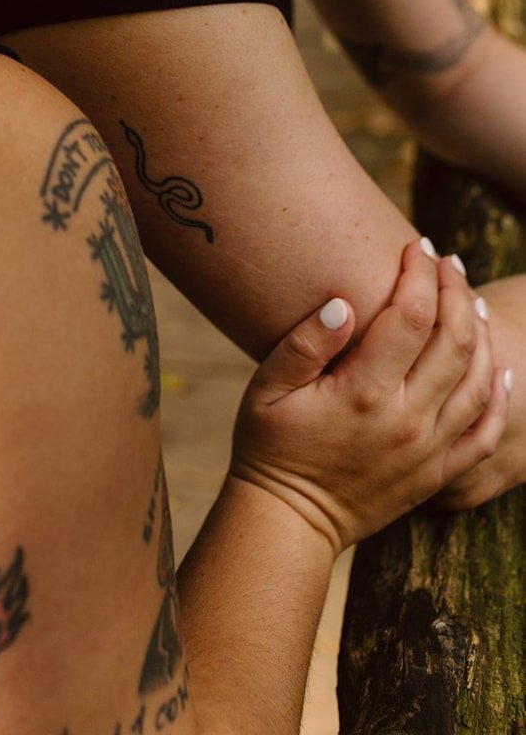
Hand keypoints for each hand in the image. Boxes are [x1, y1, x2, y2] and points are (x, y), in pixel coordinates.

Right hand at [230, 240, 508, 553]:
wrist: (289, 522)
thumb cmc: (269, 447)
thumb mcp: (267, 389)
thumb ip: (305, 343)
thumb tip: (342, 302)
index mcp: (363, 392)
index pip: (410, 316)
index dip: (418, 274)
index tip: (414, 246)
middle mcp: (406, 419)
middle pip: (454, 341)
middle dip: (455, 291)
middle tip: (447, 261)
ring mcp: (428, 449)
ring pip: (478, 381)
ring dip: (480, 334)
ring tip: (471, 300)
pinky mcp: (437, 473)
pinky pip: (485, 433)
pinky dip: (500, 397)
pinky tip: (500, 368)